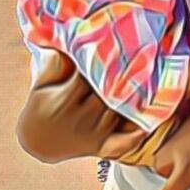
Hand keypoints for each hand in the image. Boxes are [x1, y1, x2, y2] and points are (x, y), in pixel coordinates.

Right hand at [16, 50, 144, 162]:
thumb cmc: (41, 105)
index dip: (103, 61)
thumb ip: (52, 64)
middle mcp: (81, 119)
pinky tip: (151, 114)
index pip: (89, 77)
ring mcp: (94, 135)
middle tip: (141, 57)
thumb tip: (63, 42)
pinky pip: (125, 141)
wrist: (38, 142)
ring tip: (150, 75)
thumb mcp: (41, 84)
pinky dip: (139, 131)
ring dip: (134, 97)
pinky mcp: (102, 147)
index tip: (116, 44)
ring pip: (120, 112)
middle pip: (109, 94)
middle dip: (122, 77)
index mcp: (65, 101)